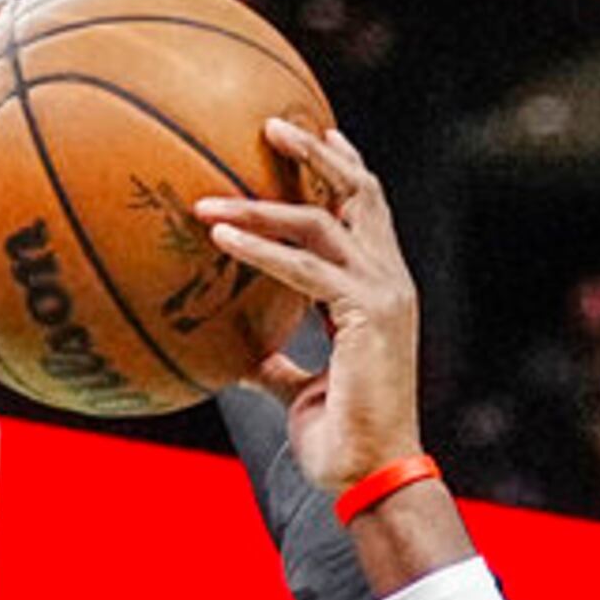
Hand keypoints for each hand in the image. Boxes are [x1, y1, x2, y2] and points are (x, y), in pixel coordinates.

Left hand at [198, 121, 420, 492]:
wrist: (371, 475)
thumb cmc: (340, 442)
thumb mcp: (298, 392)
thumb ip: (275, 364)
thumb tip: (233, 356)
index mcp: (380, 291)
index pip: (365, 212)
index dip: (342, 168)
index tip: (314, 134)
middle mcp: (390, 280)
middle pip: (358, 191)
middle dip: (317, 152)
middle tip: (269, 123)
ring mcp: (384, 292)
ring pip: (326, 219)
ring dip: (264, 201)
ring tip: (209, 197)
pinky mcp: (369, 313)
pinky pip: (306, 268)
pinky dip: (260, 249)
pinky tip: (220, 240)